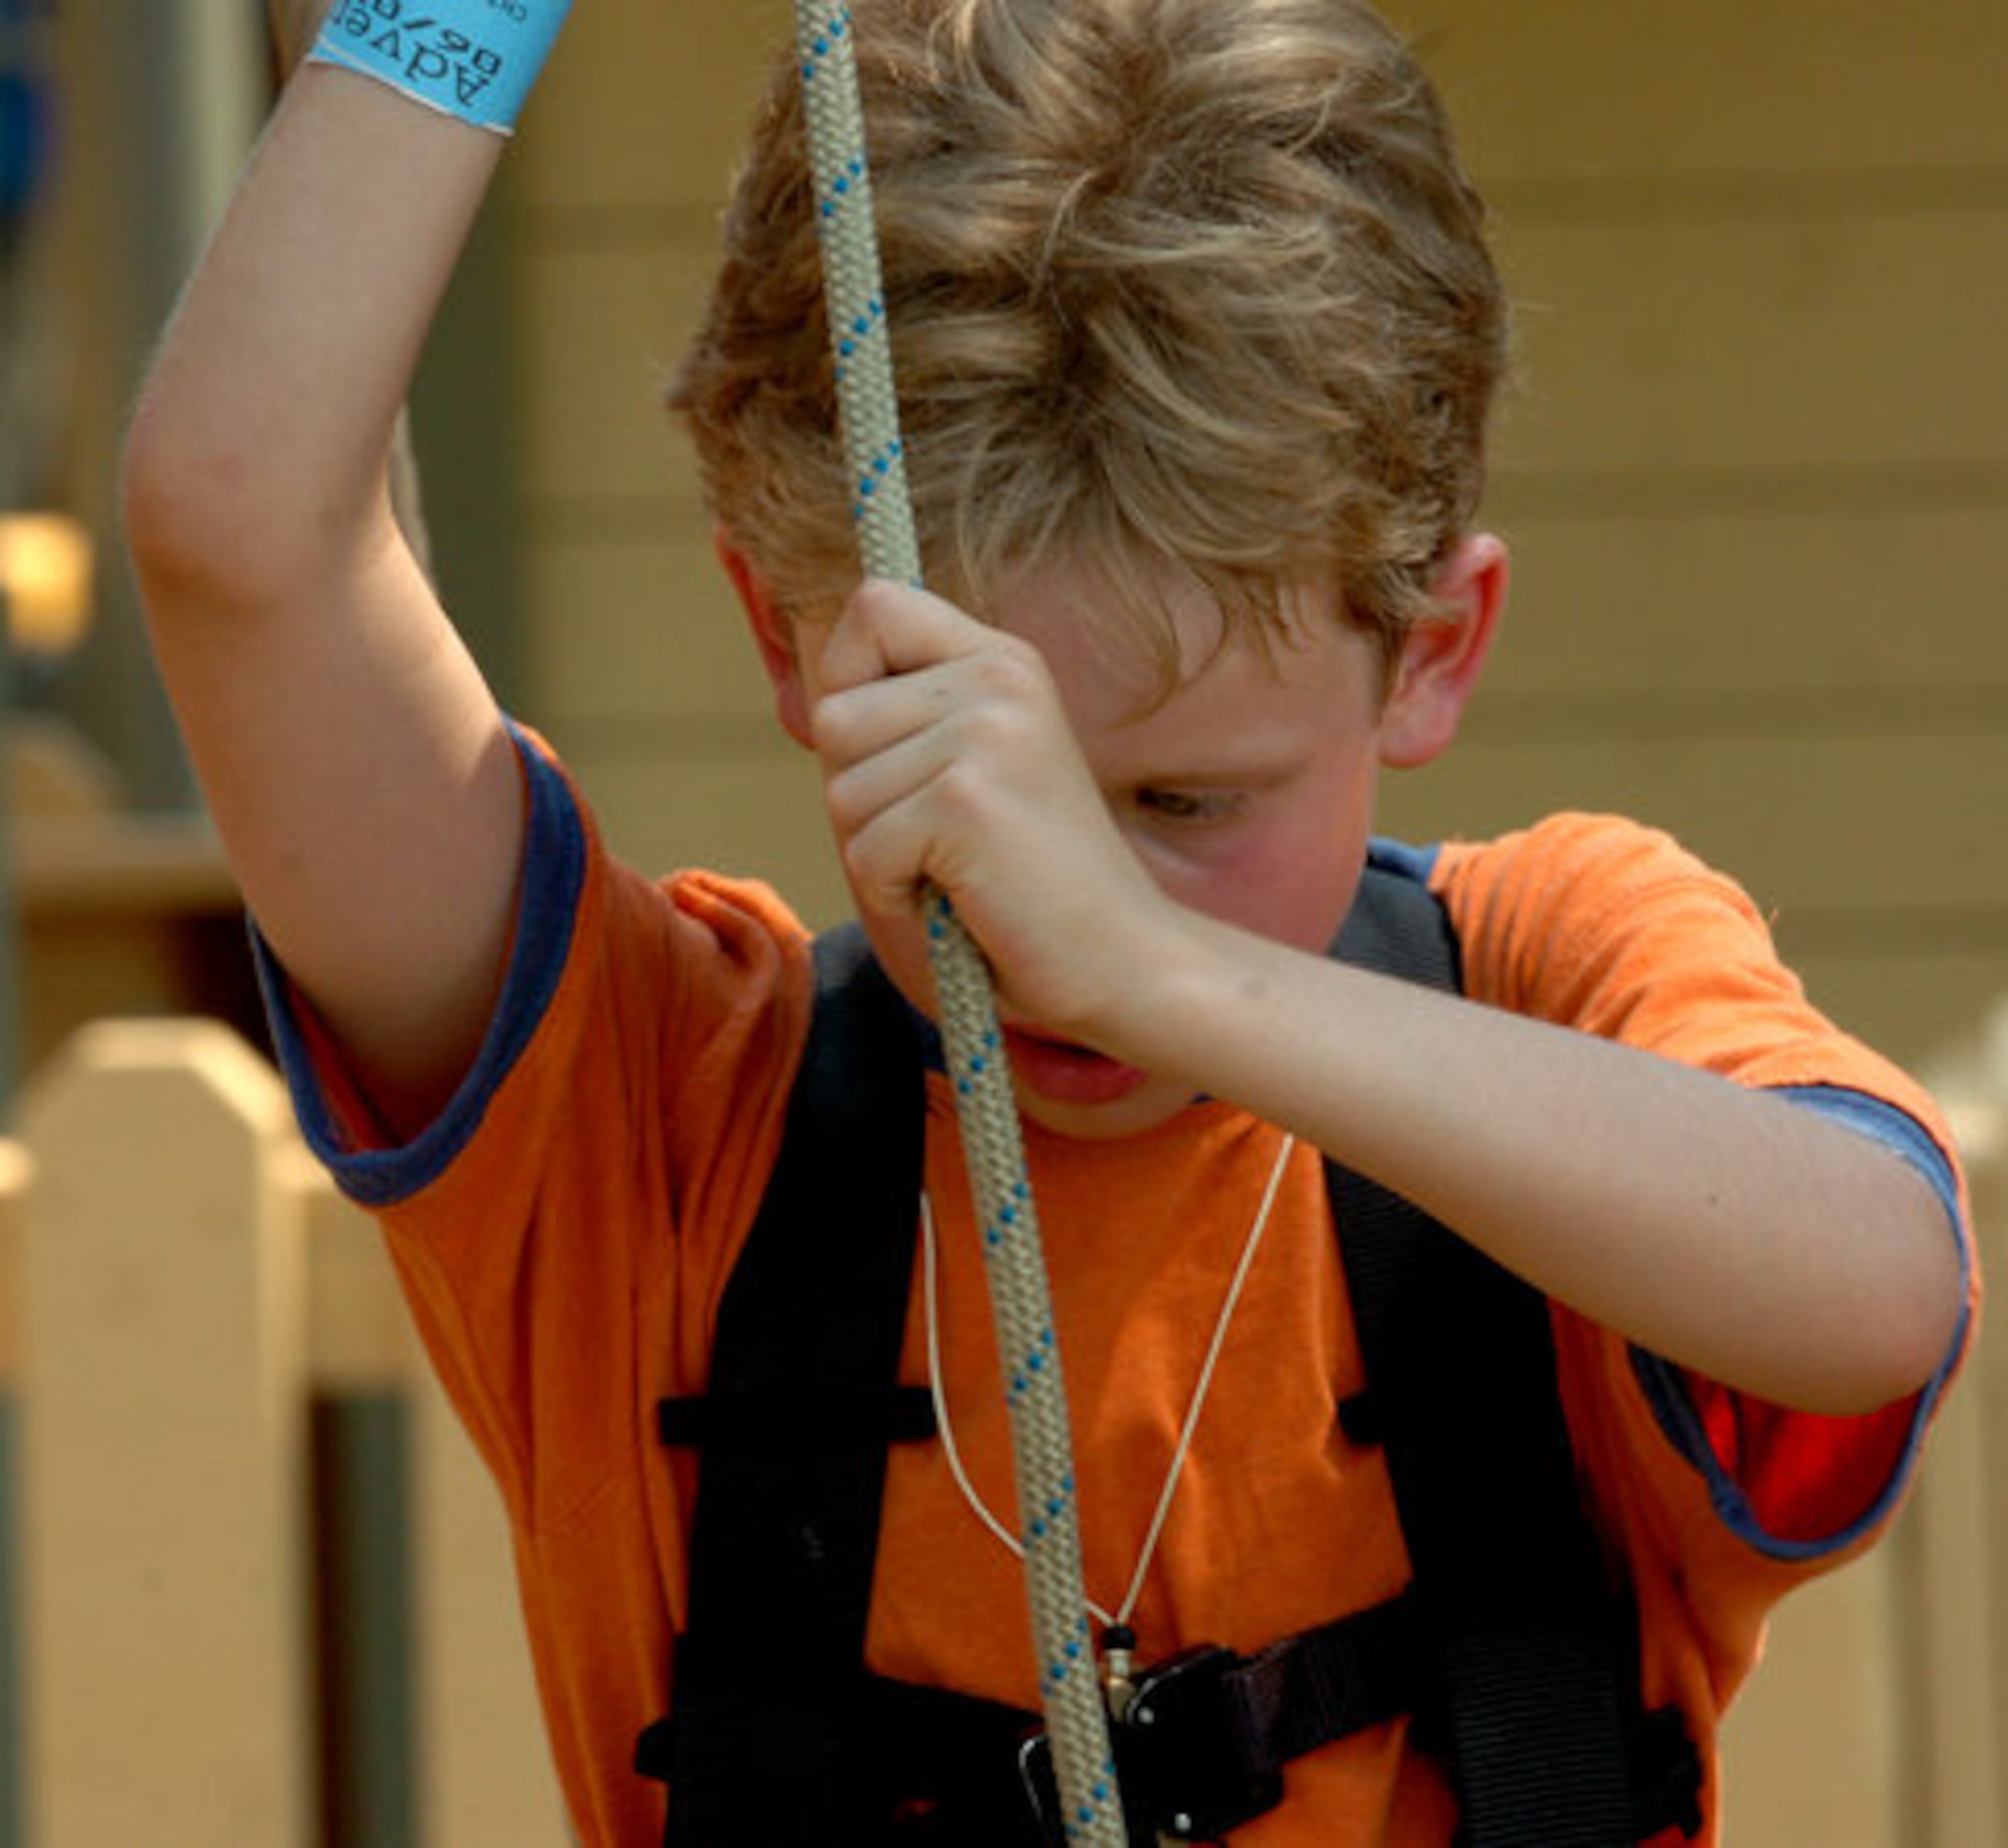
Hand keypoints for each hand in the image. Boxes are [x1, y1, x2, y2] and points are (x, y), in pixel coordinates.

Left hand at [809, 579, 1172, 1035]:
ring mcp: (984, 735)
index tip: (890, 749)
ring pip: (842, 790)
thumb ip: (904, 722)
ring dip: (879, 851)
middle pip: (836, 713)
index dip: (848, 676)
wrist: (1121, 956)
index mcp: (1003, 660)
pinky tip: (959, 899)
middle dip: (862, 793)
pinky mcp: (966, 802)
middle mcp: (998, 678)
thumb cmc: (1029, 884)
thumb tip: (818, 702)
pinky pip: (864, 850)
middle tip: (939, 836)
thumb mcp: (971, 770)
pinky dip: (894, 893)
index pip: (875, 606)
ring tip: (956, 868)